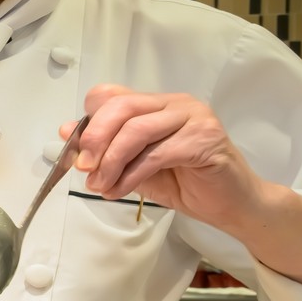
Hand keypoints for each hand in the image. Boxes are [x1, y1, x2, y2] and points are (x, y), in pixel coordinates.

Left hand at [68, 84, 266, 229]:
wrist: (232, 205)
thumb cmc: (188, 184)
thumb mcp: (136, 167)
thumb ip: (108, 150)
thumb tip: (69, 131)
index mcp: (158, 104)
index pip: (112, 95)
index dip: (89, 121)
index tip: (76, 152)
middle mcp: (176, 103)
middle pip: (122, 106)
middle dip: (95, 138)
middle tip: (83, 168)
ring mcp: (194, 118)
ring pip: (137, 129)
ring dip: (111, 161)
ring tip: (100, 185)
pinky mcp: (205, 139)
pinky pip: (156, 154)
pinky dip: (131, 175)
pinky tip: (120, 190)